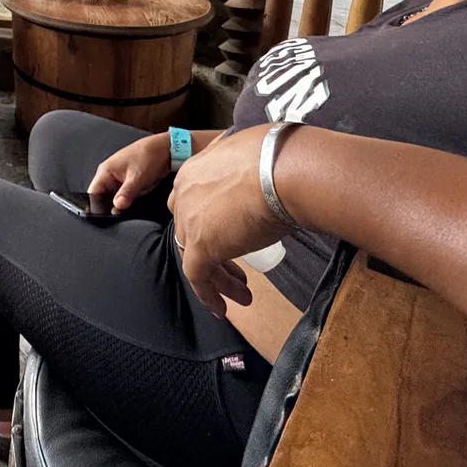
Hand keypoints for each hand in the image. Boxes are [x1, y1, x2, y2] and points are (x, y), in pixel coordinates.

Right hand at [87, 132, 174, 212]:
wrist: (166, 149)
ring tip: (138, 191)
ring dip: (126, 199)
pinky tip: (141, 192)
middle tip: (128, 202)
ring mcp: (119, 178)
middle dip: (116, 203)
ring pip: (117, 197)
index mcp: (105, 171)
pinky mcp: (128, 181)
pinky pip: (126, 194)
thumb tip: (117, 206)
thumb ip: (126, 194)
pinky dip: (133, 196)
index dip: (97, 206)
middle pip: (104, 197)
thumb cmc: (150, 155)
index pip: (93, 194)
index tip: (107, 216)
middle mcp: (109, 174)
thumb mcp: (137, 177)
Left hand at [166, 126, 295, 317]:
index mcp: (195, 170)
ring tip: (243, 295)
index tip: (232, 235)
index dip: (210, 222)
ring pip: (196, 255)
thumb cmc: (279, 159)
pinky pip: (198, 276)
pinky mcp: (201, 245)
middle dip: (214, 251)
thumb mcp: (254, 157)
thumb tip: (270, 174)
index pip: (193, 202)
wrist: (281, 169)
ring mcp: (190, 220)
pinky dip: (209, 294)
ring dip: (220, 278)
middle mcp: (185, 194)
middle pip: (191, 230)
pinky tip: (224, 308)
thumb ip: (248, 170)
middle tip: (237, 269)